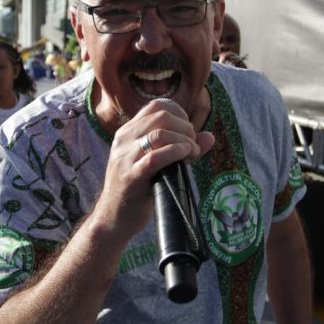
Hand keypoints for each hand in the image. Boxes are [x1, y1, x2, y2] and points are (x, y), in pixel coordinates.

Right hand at [93, 99, 214, 237]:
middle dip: (186, 128)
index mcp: (128, 132)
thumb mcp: (158, 163)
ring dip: (183, 141)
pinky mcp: (130, 177)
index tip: (188, 132)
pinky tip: (184, 157)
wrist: (113, 218)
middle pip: (161, 116)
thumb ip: (181, 147)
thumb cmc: (138, 189)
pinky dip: (175, 153)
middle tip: (193, 147)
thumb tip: (210, 137)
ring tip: (191, 154)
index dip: (180, 114)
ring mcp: (125, 158)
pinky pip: (154, 157)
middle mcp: (124, 139)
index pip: (157, 106)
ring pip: (159, 134)